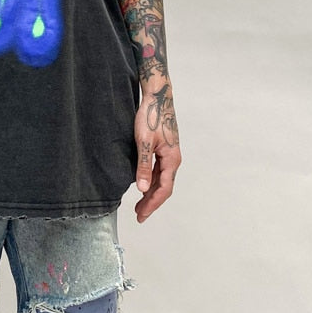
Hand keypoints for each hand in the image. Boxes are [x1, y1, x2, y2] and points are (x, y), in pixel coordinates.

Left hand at [133, 92, 180, 222]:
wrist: (157, 97)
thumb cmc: (151, 116)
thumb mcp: (143, 142)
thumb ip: (143, 166)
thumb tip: (141, 189)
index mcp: (172, 160)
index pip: (164, 189)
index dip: (152, 204)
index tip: (141, 215)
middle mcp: (173, 159)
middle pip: (164, 187)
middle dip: (151, 202)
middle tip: (139, 215)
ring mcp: (169, 154)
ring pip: (161, 179)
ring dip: (151, 193)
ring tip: (138, 204)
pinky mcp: (164, 149)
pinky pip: (158, 170)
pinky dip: (150, 180)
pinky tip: (142, 184)